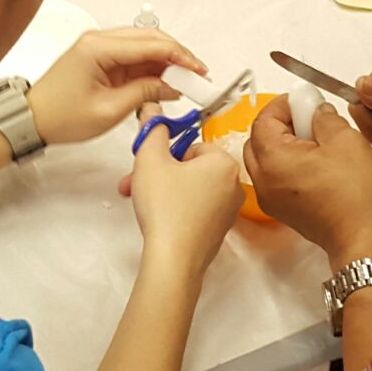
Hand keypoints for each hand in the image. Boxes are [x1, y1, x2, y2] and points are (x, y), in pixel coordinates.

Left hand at [29, 28, 202, 145]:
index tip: (199, 71)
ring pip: (144, 45)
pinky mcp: (101, 56)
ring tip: (186, 80)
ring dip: (166, 60)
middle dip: (178, 55)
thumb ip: (145, 92)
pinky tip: (166, 80)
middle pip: (150, 38)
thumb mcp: (110, 110)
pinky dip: (152, 66)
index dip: (180, 57)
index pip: (150, 44)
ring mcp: (99, 46)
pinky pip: (133, 56)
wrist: (32, 119)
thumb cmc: (62, 116)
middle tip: (198, 75)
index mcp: (98, 47)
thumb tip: (173, 86)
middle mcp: (99, 39)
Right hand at [130, 106, 242, 278]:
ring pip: (191, 189)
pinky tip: (159, 218)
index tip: (150, 164)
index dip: (166, 154)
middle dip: (161, 173)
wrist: (173, 260)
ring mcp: (228, 210)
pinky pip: (196, 209)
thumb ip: (152, 129)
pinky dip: (176, 209)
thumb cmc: (165, 209)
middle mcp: (233, 185)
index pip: (192, 145)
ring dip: (165, 190)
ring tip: (142, 201)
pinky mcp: (218, 230)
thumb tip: (153, 110)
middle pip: (191, 167)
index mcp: (224, 162)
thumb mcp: (150, 159)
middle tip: (138, 182)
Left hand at [245, 98, 371, 265]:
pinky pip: (275, 179)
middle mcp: (264, 182)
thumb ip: (324, 116)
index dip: (283, 105)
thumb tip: (317, 111)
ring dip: (284, 146)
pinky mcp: (284, 211)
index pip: (263, 120)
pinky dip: (288, 166)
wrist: (364, 238)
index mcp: (273, 160)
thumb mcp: (345, 139)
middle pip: (258, 140)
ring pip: (265, 161)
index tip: (304, 101)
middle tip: (308, 118)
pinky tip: (316, 164)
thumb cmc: (355, 195)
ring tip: (315, 142)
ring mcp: (272, 199)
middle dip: (280, 124)